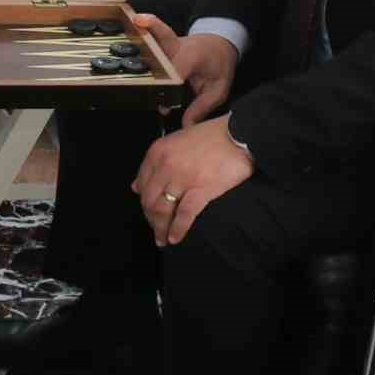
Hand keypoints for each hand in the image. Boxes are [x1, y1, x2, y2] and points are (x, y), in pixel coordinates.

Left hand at [131, 114, 253, 245]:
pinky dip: (177, 229)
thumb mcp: (176, 142)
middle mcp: (165, 165)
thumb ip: (156, 162)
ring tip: (162, 240)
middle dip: (150, 219)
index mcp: (157, 152)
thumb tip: (135, 186)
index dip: (144, 202)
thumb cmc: (210, 136)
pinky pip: (183, 215)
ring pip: (162, 210)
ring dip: (160, 229)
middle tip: (156, 230)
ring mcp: (182, 178)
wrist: (238, 134)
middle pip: (149, 200)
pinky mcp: (201, 190)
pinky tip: (175, 238)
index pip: (141, 184)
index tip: (149, 213)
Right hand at [132, 16, 238, 126]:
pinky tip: (133, 20)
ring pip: (156, 34)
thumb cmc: (220, 67)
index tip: (162, 107)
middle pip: (164, 43)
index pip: (176, 72)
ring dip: (146, 29)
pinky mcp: (162, 42)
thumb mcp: (218, 90)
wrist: (221, 43)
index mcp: (192, 58)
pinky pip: (151, 36)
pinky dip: (143, 28)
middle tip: (139, 49)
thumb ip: (201, 108)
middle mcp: (178, 46)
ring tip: (134, 21)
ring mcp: (169, 42)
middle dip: (152, 48)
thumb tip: (185, 127)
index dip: (168, 88)